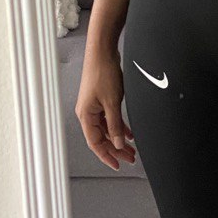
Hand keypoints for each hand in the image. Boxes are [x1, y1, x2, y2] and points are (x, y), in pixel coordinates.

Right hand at [75, 47, 136, 171]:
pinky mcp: (101, 100)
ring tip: (132, 149)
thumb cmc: (103, 72)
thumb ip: (115, 124)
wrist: (103, 52)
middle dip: (116, 149)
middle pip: (102, 137)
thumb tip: (116, 143)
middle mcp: (88, 113)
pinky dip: (119, 127)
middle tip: (130, 158)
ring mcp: (94, 106)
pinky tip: (129, 134)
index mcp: (86, 115)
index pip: (95, 143)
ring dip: (119, 139)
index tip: (117, 165)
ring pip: (107, 129)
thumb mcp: (112, 102)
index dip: (106, 156)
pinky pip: (110, 119)